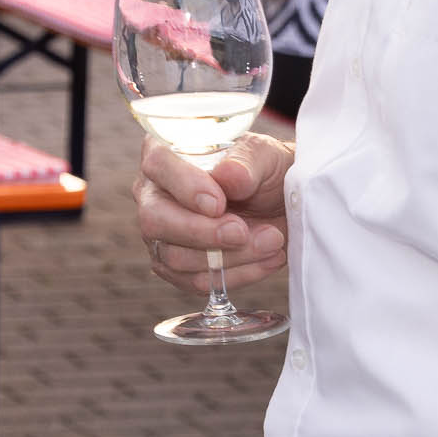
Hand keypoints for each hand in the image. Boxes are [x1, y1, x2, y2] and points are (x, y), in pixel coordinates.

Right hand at [134, 132, 291, 297]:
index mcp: (167, 154)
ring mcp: (162, 235)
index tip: (218, 203)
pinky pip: (197, 282)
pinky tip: (267, 258)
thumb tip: (228, 175)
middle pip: (154, 220)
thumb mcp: (265, 156)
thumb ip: (246, 162)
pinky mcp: (178, 268)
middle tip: (242, 232)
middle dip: (202, 233)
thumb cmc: (266, 171)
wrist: (283, 203)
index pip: (157, 166)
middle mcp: (154, 194)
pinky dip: (238, 275)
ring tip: (271, 240)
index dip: (185, 187)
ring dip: (229, 257)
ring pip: (176, 258)